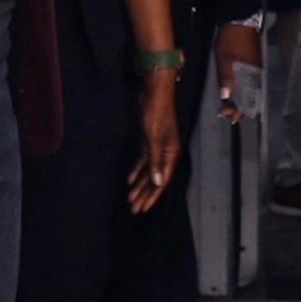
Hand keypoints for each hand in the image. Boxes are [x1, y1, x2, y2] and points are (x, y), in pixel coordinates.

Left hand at [127, 75, 179, 211]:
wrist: (154, 92)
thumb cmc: (155, 114)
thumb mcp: (154, 139)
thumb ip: (155, 161)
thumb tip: (158, 182)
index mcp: (170, 154)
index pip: (161, 181)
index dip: (152, 196)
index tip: (143, 209)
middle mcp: (166, 152)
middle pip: (155, 179)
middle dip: (145, 194)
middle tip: (134, 209)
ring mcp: (158, 146)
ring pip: (149, 171)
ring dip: (140, 184)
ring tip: (130, 198)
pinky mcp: (149, 140)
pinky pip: (144, 160)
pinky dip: (137, 170)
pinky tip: (130, 179)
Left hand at [213, 22, 262, 124]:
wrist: (240, 18)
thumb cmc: (231, 37)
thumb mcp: (224, 56)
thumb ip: (225, 76)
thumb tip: (225, 97)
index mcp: (252, 72)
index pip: (249, 98)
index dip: (238, 110)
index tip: (225, 114)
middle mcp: (258, 73)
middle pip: (252, 98)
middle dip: (240, 109)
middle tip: (225, 114)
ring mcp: (257, 68)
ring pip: (252, 91)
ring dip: (241, 102)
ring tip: (228, 108)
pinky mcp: (254, 63)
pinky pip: (251, 83)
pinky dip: (244, 92)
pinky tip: (235, 94)